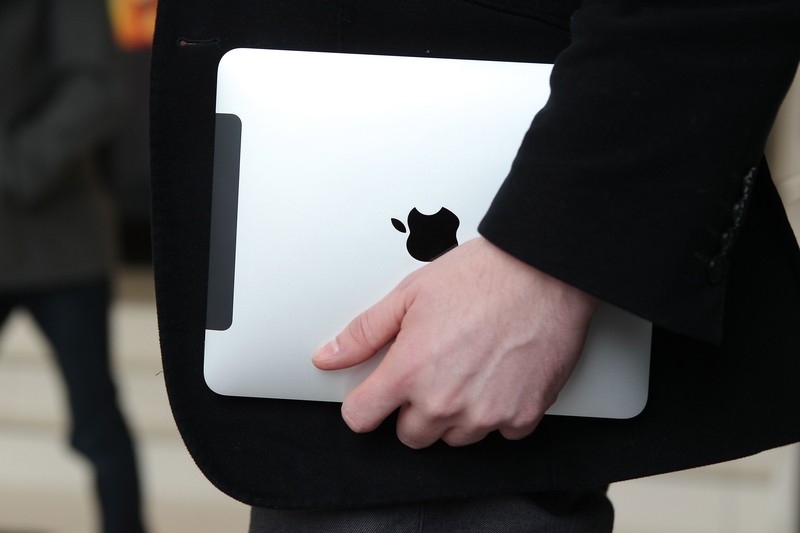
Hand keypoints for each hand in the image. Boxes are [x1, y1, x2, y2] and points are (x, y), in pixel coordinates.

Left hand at [312, 237, 597, 448]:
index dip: (364, 404)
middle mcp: (444, 402)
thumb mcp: (409, 295)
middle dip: (412, 409)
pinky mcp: (522, 417)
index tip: (375, 394)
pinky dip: (496, 412)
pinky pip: (498, 434)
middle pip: (408, 435)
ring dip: (454, 414)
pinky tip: (498, 376)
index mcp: (409, 372)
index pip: (361, 419)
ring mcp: (485, 414)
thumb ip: (364, 333)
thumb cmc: (482, 277)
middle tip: (432, 370)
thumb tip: (328, 355)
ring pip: (453, 438)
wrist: (544, 272)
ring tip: (469, 369)